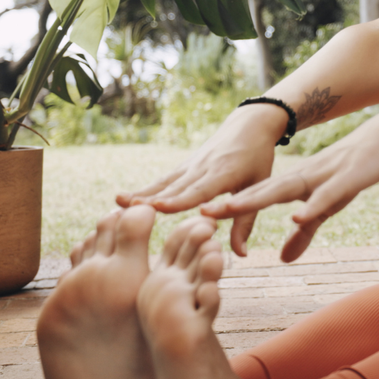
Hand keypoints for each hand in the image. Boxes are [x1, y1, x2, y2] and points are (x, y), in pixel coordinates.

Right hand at [116, 104, 285, 254]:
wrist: (250, 124)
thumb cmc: (258, 158)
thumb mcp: (260, 187)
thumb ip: (246, 221)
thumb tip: (240, 254)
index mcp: (223, 173)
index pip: (199, 189)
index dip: (179, 199)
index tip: (159, 207)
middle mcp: (202, 168)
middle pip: (175, 186)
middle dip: (152, 198)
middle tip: (129, 211)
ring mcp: (191, 165)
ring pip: (164, 182)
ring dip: (142, 193)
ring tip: (118, 203)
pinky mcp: (185, 166)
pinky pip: (164, 180)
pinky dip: (145, 189)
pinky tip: (125, 198)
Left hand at [200, 124, 378, 262]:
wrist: (378, 141)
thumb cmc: (349, 174)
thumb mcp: (325, 209)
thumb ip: (304, 233)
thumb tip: (282, 259)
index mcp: (292, 186)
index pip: (254, 199)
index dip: (227, 208)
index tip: (199, 219)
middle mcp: (299, 180)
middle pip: (259, 192)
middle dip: (230, 203)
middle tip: (199, 213)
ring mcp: (319, 178)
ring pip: (283, 190)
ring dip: (257, 200)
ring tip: (231, 208)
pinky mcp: (343, 181)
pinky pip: (324, 197)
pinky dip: (310, 207)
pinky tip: (296, 217)